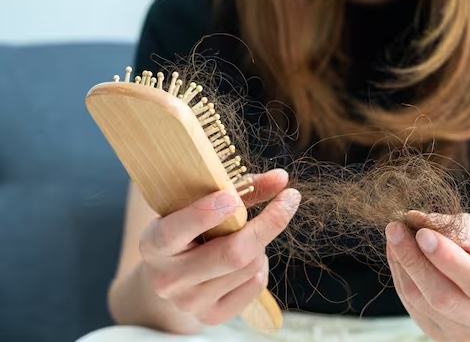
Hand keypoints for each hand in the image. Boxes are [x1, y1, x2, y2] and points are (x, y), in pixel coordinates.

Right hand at [138, 169, 299, 325]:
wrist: (170, 274)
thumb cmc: (189, 228)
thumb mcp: (201, 203)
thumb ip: (240, 189)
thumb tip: (282, 179)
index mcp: (154, 244)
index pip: (175, 231)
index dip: (205, 214)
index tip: (233, 197)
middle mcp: (168, 279)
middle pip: (231, 254)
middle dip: (266, 224)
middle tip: (289, 198)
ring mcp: (190, 303)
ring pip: (249, 266)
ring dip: (260, 245)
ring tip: (245, 236)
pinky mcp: (212, 316)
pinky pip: (256, 285)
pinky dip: (260, 266)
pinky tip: (245, 260)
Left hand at [386, 212, 469, 341]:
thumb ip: (456, 230)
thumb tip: (416, 220)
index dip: (448, 259)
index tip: (423, 233)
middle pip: (445, 298)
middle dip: (415, 261)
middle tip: (396, 229)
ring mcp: (465, 337)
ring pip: (422, 303)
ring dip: (403, 266)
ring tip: (395, 237)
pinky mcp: (441, 336)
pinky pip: (412, 307)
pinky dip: (401, 277)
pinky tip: (398, 255)